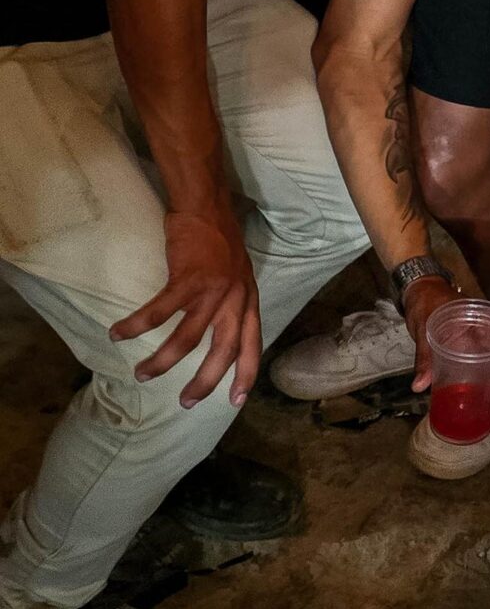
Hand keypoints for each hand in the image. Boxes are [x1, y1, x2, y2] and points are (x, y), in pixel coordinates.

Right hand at [112, 207, 261, 409]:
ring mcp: (212, 289)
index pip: (252, 344)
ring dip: (163, 361)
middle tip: (186, 402)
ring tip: (142, 375)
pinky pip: (159, 311)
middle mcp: (235, 298)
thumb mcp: (238, 274)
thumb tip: (219, 329)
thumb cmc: (218, 239)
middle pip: (223, 350)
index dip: (245, 374)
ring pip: (187, 338)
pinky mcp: (187, 278)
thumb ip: (234, 302)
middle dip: (205, 381)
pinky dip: (137, 325)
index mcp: (248, 299)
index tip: (235, 401)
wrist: (205, 206)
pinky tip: (119, 333)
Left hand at [403, 278, 489, 435]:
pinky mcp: (474, 361)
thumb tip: (420, 386)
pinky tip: (486, 420)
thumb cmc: (428, 303)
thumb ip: (426, 355)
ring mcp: (484, 352)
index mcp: (489, 326)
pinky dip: (488, 400)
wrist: (420, 292)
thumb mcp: (426, 326)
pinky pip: (488, 381)